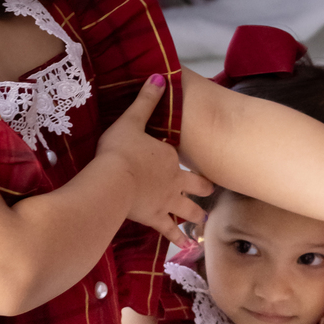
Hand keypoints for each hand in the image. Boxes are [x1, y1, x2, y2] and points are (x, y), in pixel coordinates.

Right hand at [96, 76, 212, 244]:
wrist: (113, 182)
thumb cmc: (119, 150)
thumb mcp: (131, 120)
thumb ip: (145, 100)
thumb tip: (160, 76)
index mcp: (169, 157)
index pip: (178, 157)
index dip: (182, 159)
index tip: (186, 161)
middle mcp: (173, 180)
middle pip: (194, 185)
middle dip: (203, 188)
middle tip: (210, 192)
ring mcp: (166, 201)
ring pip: (187, 209)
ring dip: (196, 215)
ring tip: (203, 221)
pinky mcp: (154, 218)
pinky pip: (169, 231)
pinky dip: (178, 239)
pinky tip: (187, 248)